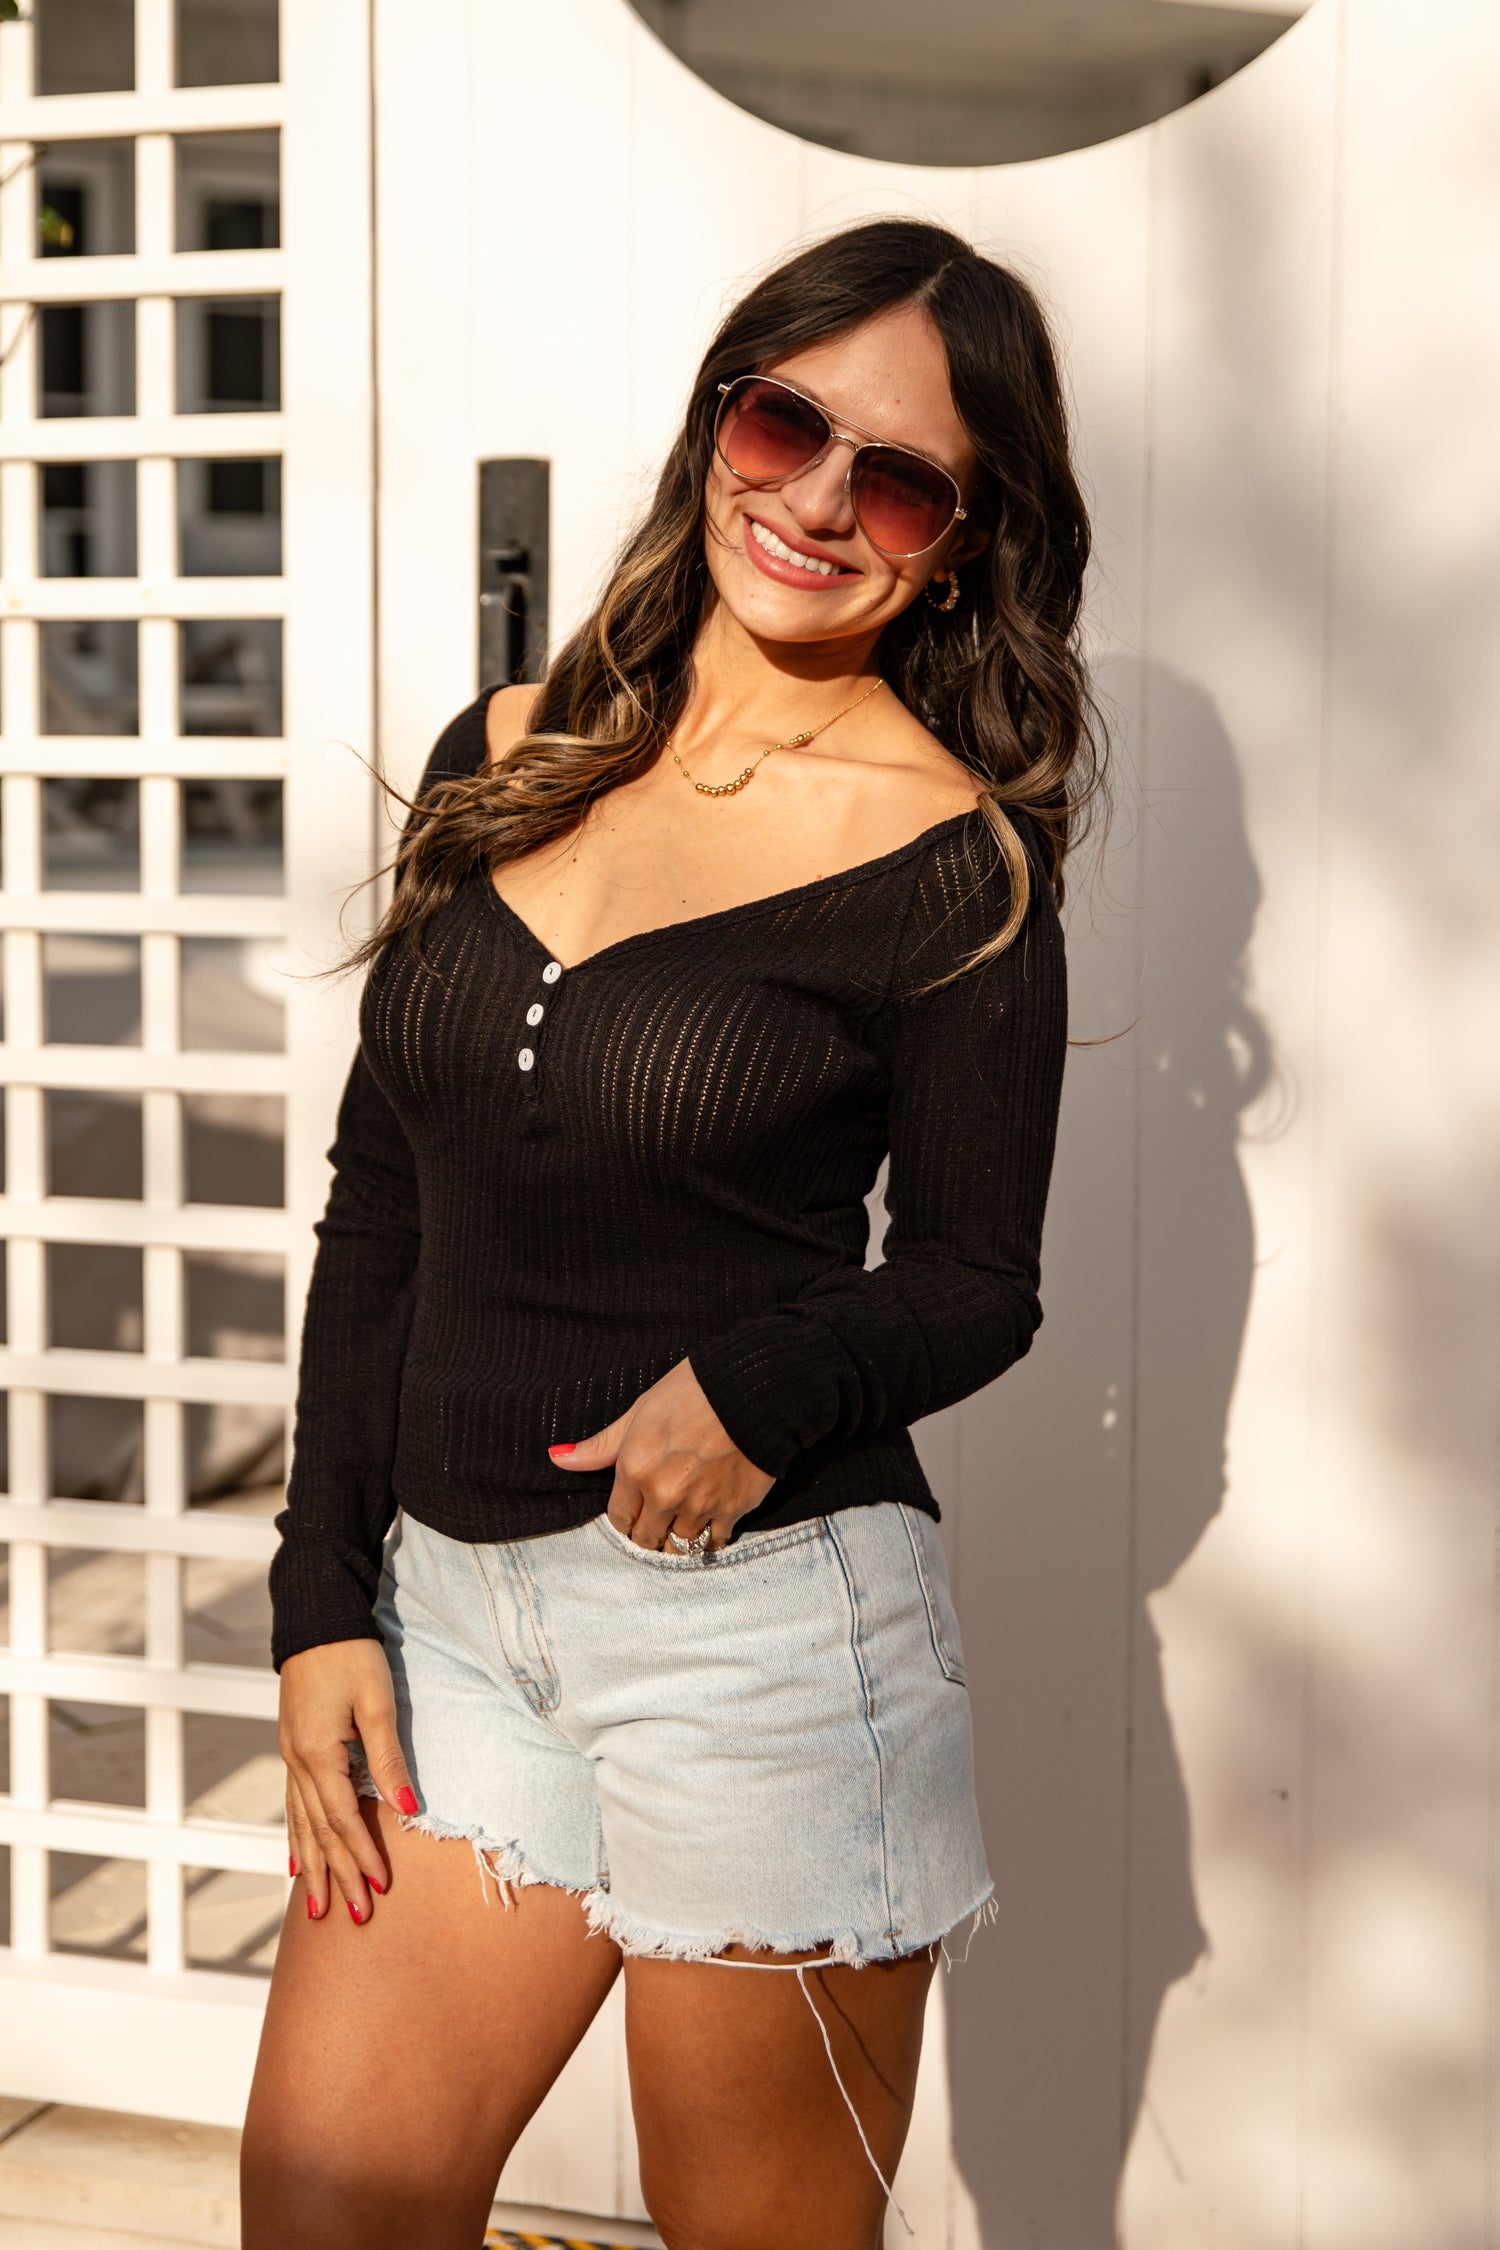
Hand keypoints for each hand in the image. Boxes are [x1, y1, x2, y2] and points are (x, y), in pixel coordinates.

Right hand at [278, 1637, 417, 1925]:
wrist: (317, 1618)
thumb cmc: (353, 1654)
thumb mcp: (377, 1703)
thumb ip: (389, 1759)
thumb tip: (408, 1811)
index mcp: (318, 1754)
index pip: (344, 1819)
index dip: (363, 1856)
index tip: (381, 1889)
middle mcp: (297, 1762)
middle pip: (320, 1832)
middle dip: (339, 1875)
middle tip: (356, 1918)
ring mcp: (290, 1757)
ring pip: (301, 1824)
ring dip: (314, 1867)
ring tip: (318, 1908)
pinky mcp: (293, 1748)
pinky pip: (293, 1805)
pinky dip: (296, 1837)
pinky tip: (295, 1861)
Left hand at [549, 1357, 773, 1552]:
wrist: (755, 1387)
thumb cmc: (694, 1390)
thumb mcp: (640, 1410)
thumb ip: (602, 1445)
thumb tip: (559, 1458)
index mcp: (635, 1469)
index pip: (619, 1519)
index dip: (626, 1516)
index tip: (635, 1509)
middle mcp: (663, 1495)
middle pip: (646, 1539)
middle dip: (648, 1532)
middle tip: (658, 1518)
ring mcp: (700, 1505)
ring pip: (679, 1546)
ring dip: (678, 1537)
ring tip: (684, 1521)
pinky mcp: (734, 1509)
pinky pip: (715, 1542)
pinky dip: (711, 1537)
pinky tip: (712, 1522)